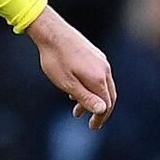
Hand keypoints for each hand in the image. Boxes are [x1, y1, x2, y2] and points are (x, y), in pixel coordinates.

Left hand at [26, 7, 115, 129]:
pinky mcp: (94, 55)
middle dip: (100, 110)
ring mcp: (100, 60)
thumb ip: (85, 97)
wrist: (51, 32)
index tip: (93, 127)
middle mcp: (104, 69)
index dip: (101, 117)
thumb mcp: (67, 83)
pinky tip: (75, 91)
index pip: (106, 103)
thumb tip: (102, 110)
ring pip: (102, 85)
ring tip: (76, 109)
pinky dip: (90, 87)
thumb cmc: (55, 59)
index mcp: (98, 78)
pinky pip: (97, 76)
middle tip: (91, 122)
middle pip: (108, 95)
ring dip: (92, 99)